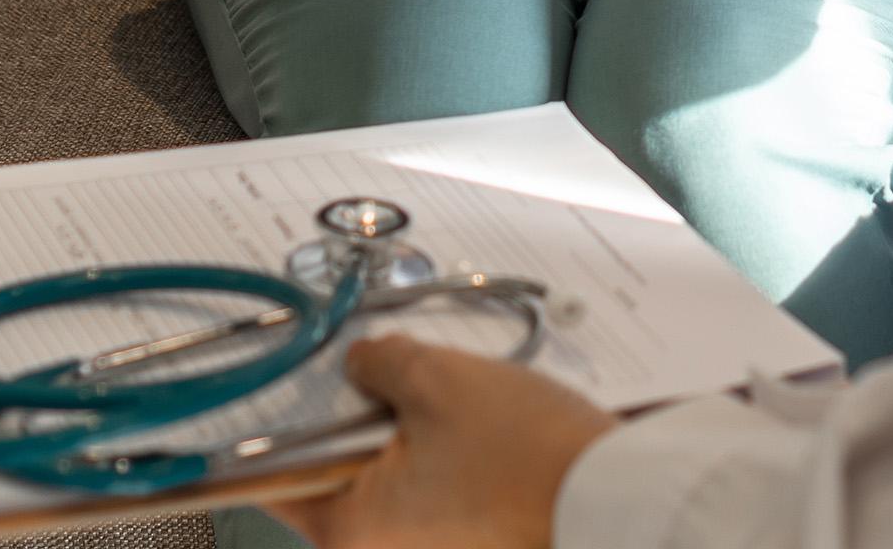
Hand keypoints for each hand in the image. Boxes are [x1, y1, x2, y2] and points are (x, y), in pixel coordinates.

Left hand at [262, 335, 617, 548]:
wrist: (618, 495)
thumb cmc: (532, 458)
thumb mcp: (440, 380)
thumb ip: (380, 362)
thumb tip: (364, 363)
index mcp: (349, 530)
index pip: (274, 474)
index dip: (280, 416)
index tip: (287, 382)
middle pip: (340, 468)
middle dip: (363, 413)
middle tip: (391, 372)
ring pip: (392, 474)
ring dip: (412, 430)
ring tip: (452, 398)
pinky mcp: (469, 540)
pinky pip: (434, 488)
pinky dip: (447, 452)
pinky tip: (483, 424)